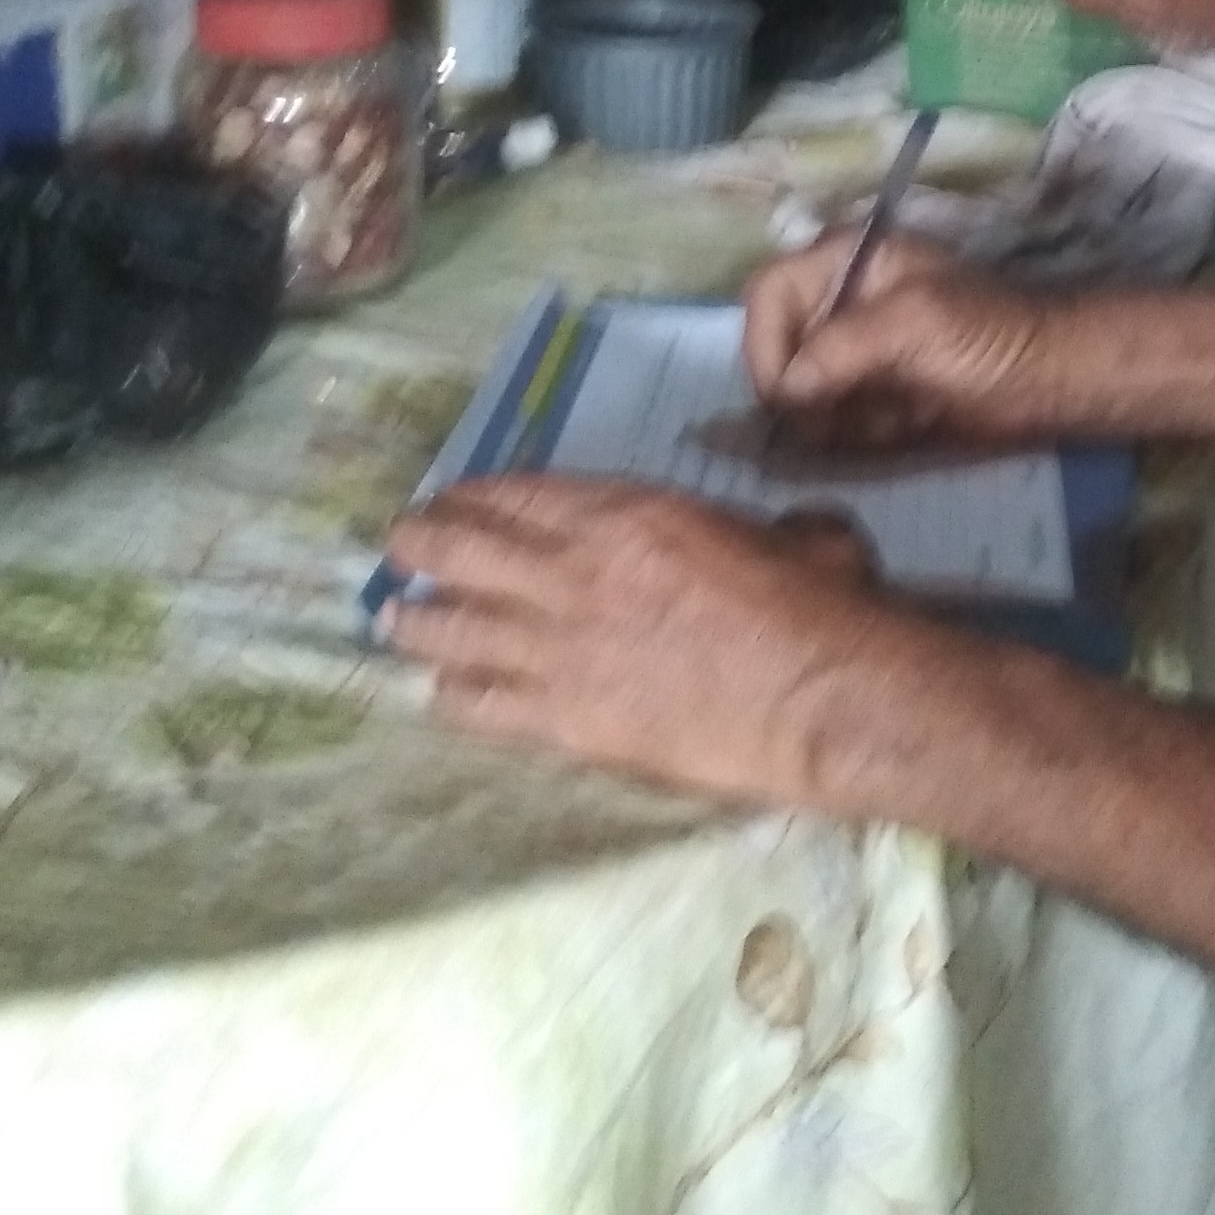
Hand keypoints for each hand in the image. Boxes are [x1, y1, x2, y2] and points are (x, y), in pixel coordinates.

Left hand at [379, 474, 912, 808]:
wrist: (816, 699)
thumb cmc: (814, 607)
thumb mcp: (785, 531)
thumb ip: (748, 528)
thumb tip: (780, 535)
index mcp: (625, 514)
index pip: (515, 493)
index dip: (470, 494)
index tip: (449, 498)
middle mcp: (572, 572)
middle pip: (460, 547)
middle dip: (418, 540)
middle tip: (399, 544)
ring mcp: (558, 649)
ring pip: (450, 626)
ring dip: (416, 618)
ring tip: (397, 619)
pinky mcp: (563, 721)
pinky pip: (477, 704)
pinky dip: (450, 694)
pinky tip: (440, 691)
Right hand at [742, 230, 1063, 446]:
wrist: (1050, 380)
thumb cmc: (989, 335)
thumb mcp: (914, 324)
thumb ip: (842, 347)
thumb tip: (785, 389)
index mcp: (843, 260)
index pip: (767, 295)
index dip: (766, 346)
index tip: (788, 397)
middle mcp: (838, 300)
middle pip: (775, 349)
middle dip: (801, 393)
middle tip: (837, 421)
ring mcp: (853, 350)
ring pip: (799, 393)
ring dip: (830, 419)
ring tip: (885, 418)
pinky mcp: (869, 392)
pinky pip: (830, 420)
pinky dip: (853, 433)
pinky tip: (899, 425)